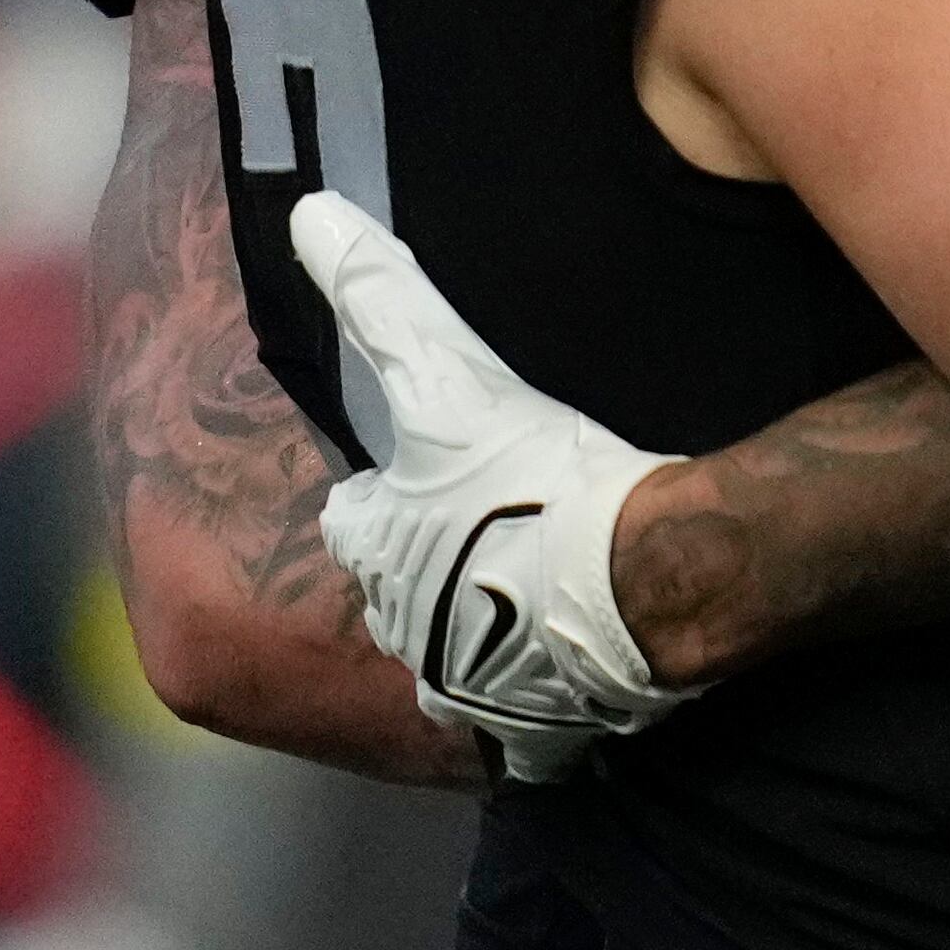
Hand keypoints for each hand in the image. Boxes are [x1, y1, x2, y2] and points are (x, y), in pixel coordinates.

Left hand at [292, 191, 696, 781]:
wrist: (640, 587)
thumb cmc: (533, 483)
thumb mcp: (451, 379)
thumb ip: (381, 300)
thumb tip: (309, 217)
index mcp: (377, 550)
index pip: (351, 520)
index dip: (379, 496)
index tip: (414, 477)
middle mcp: (404, 630)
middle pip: (400, 594)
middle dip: (428, 568)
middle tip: (485, 531)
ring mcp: (466, 689)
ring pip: (453, 656)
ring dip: (479, 627)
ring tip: (527, 589)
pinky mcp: (533, 732)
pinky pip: (521, 715)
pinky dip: (537, 688)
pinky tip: (570, 661)